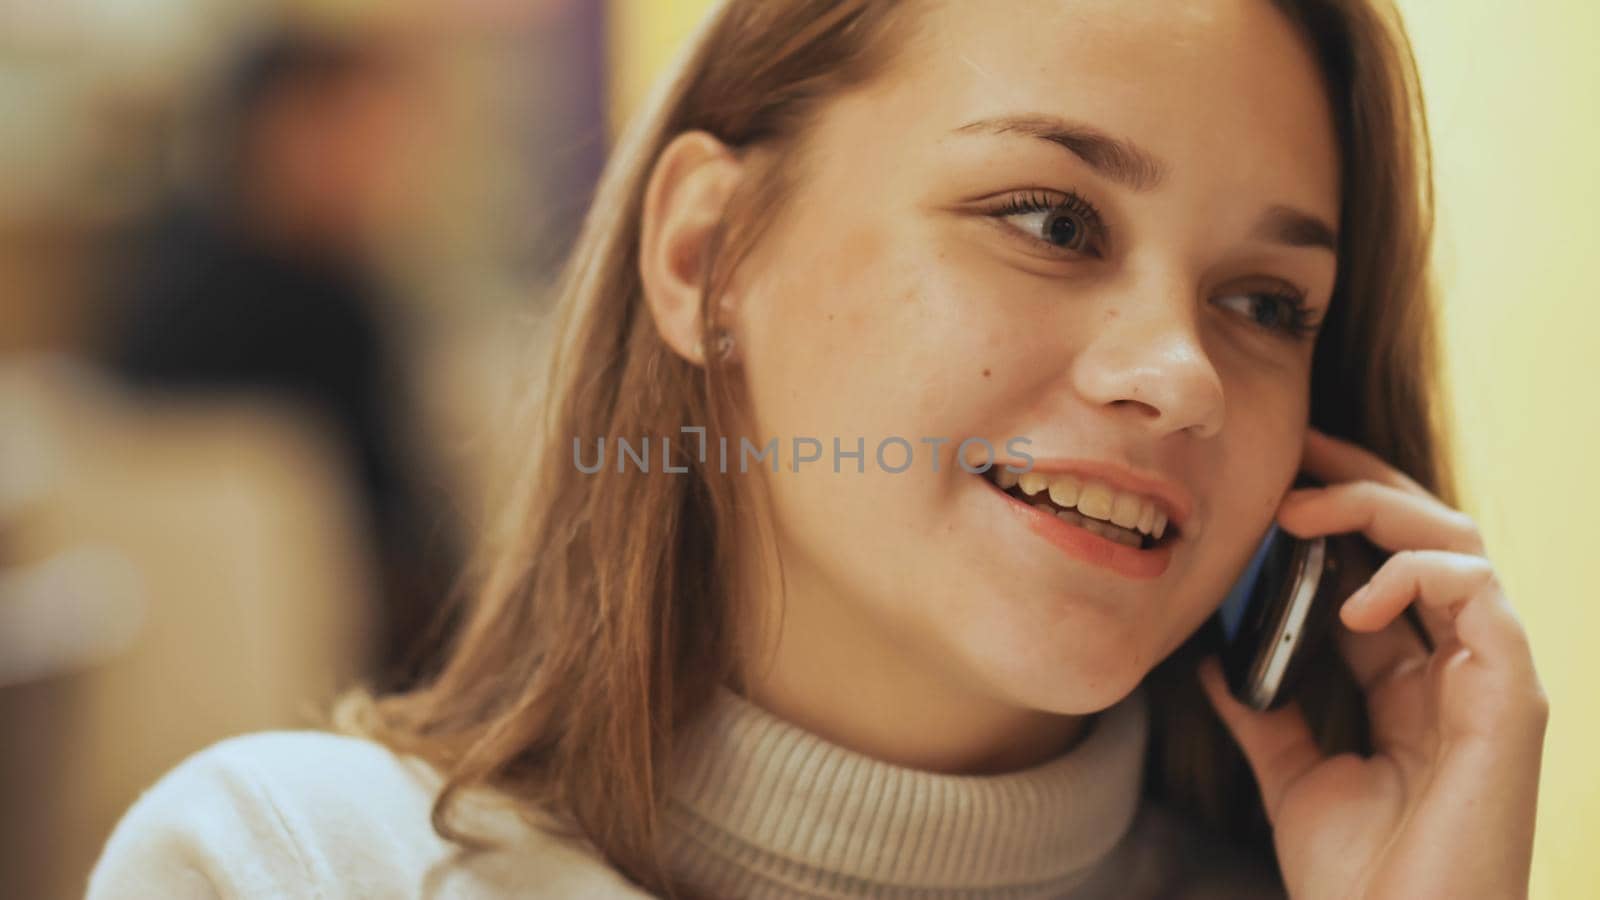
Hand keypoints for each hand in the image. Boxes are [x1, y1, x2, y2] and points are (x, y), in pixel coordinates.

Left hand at [1196, 427, 1547, 899]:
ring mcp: (1492, 679)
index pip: (1384, 563)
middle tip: (1291, 454)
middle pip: (1428, 534)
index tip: (1273, 474)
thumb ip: (1263, 714)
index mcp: (1413, 680)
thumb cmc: (1361, 878)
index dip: (1335, 509)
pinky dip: (1414, 575)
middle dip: (1360, 480)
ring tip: (1300, 515)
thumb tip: (1212, 660)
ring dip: (1377, 509)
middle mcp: (1459, 668)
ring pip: (1459, 544)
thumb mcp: (1293, 777)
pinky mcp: (1513, 700)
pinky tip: (1350, 603)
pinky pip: (1479, 595)